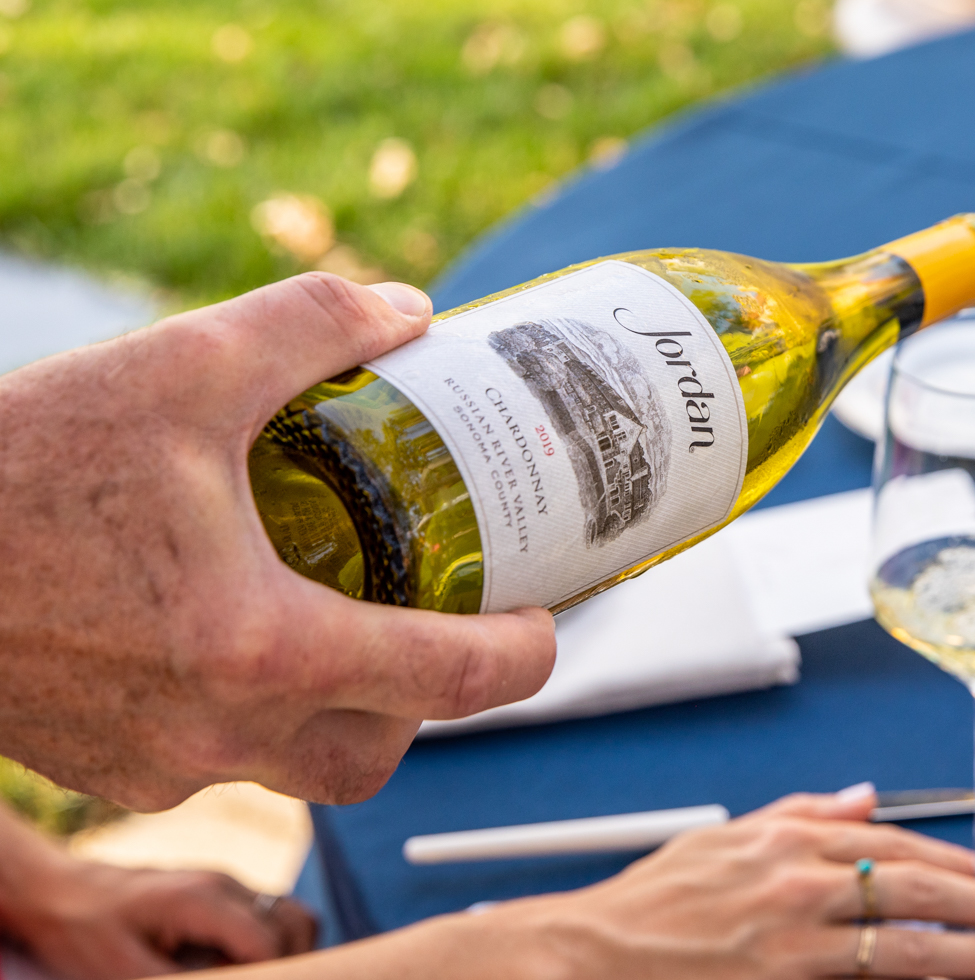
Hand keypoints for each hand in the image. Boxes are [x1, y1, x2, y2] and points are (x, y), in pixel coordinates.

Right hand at [0, 273, 557, 808]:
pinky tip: (246, 637)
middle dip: (436, 694)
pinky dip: (264, 714)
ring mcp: (161, 767)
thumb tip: (409, 311)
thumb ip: (311, 324)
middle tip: (449, 620)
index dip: (528, 654)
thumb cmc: (16, 466)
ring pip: (310, 770)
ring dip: (355, 712)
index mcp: (259, 647)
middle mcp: (219, 731)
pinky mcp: (112, 774)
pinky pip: (227, 765)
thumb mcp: (178, 365)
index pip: (452, 680)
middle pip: (386, 750)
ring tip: (357, 625)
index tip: (547, 618)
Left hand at [0, 858, 314, 979]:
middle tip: (262, 979)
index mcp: (202, 900)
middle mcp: (225, 884)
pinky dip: (275, 939)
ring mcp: (229, 883)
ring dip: (290, 948)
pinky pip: (273, 912)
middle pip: (296, 922)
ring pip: (293, 914)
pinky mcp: (225, 891)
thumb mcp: (126, 971)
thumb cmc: (87, 932)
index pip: (270, 941)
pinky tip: (242, 962)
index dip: (274, 974)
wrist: (62, 890)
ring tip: (260, 973)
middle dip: (293, 961)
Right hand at [456, 784, 974, 979]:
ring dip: (970, 949)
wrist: (589, 956)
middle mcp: (796, 882)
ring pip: (904, 941)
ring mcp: (792, 938)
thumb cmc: (648, 904)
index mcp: (784, 838)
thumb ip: (800, 812)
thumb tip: (863, 795)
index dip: (951, 861)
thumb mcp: (723, 835)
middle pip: (912, 887)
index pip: (892, 842)